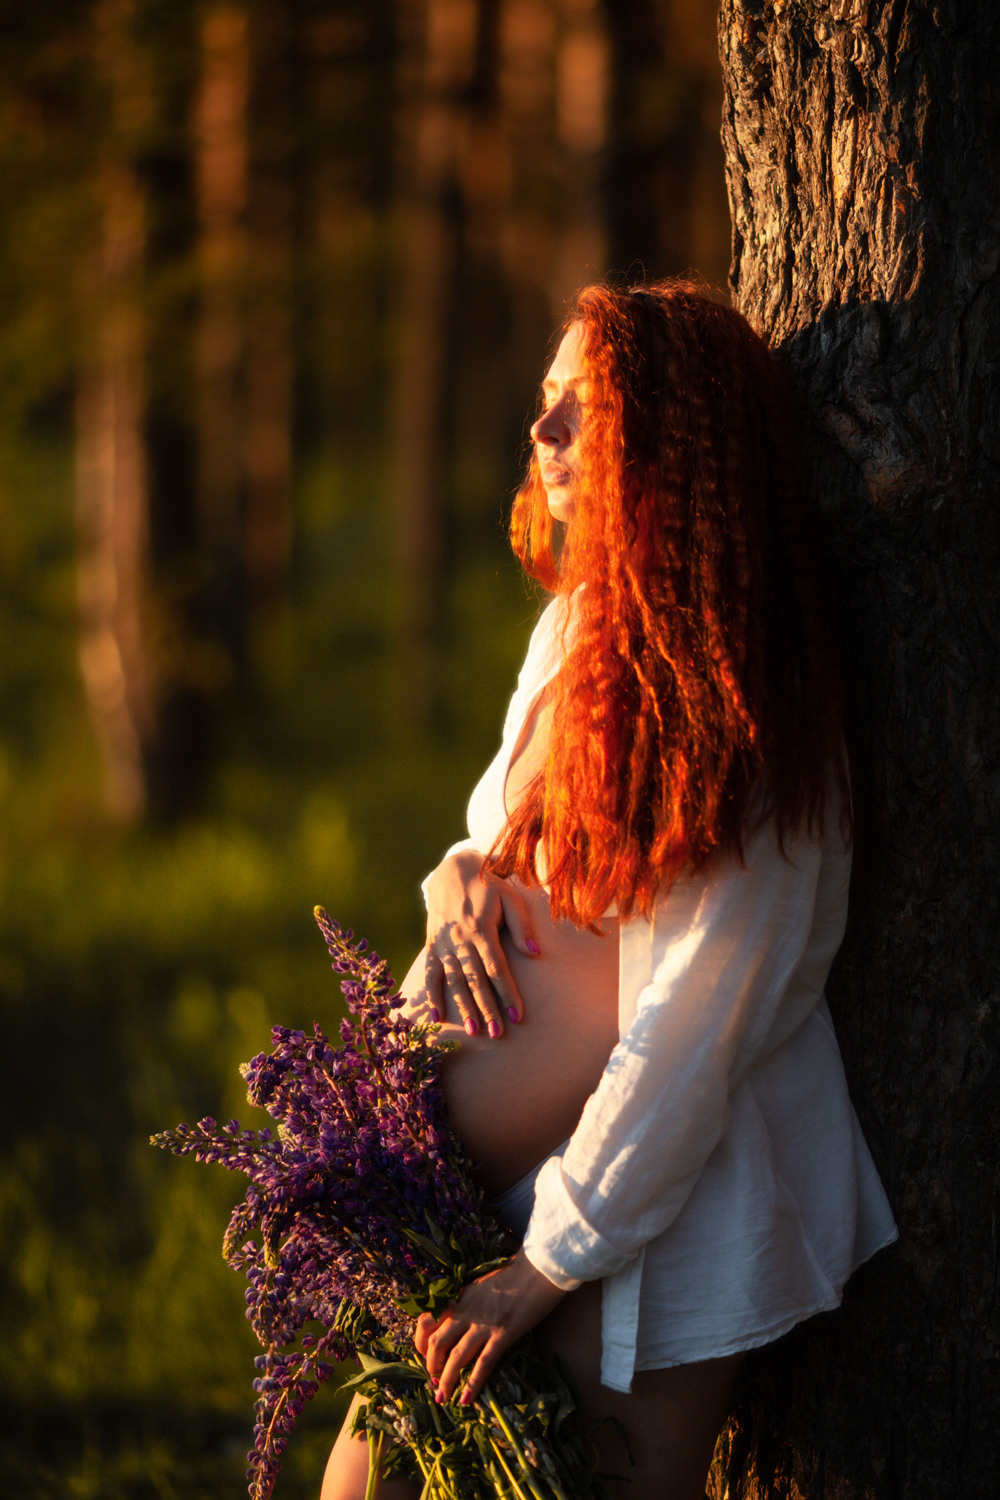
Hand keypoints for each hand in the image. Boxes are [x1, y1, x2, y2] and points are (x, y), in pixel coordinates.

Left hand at [413, 1251, 565, 1405]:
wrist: (539, 1268)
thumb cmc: (514, 1274)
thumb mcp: (481, 1285)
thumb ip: (468, 1302)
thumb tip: (458, 1321)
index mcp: (459, 1297)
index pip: (427, 1321)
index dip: (421, 1343)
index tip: (426, 1357)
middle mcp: (466, 1311)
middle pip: (436, 1343)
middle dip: (431, 1366)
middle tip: (434, 1380)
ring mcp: (484, 1323)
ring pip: (456, 1357)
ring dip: (446, 1381)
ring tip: (443, 1398)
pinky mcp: (504, 1334)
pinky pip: (484, 1363)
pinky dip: (473, 1383)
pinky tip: (467, 1398)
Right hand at [424, 849, 539, 1036]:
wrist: (452, 871)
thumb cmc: (489, 886)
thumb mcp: (510, 898)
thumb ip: (522, 926)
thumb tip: (536, 954)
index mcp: (481, 928)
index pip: (496, 968)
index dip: (507, 993)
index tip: (517, 1016)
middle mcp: (460, 939)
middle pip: (475, 980)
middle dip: (486, 1008)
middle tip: (497, 1033)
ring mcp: (443, 943)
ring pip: (454, 981)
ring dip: (464, 1007)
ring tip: (474, 1032)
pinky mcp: (432, 945)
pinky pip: (431, 973)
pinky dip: (432, 995)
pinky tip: (437, 1016)